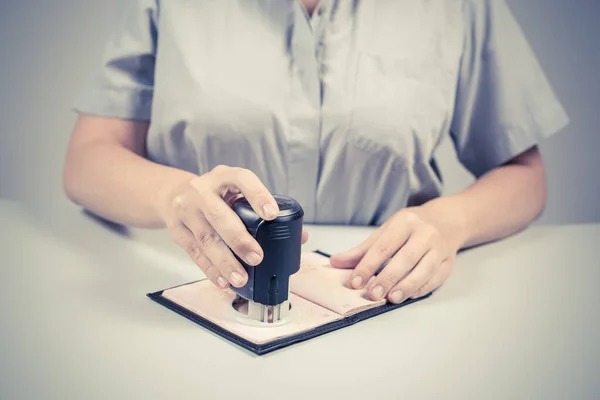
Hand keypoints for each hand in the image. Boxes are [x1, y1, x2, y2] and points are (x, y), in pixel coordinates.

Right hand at [156, 165, 308, 288]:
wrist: (174, 194)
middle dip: (239, 239)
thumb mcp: (238, 191)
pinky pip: (194, 253)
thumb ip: (265, 209)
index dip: (258, 196)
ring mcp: (187, 210)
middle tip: (257, 257)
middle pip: (219, 215)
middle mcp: (202, 190)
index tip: (272, 215)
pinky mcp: (177, 230)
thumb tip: (300, 236)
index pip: (242, 180)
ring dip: (224, 261)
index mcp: (224, 176)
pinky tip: (223, 280)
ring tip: (240, 278)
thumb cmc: (216, 194)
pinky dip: (210, 269)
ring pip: (206, 238)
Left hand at [329, 206, 462, 302]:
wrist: (447, 221)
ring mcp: (439, 248)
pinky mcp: (449, 263)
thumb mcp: (386, 231)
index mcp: (405, 222)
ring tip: (390, 298)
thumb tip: (335, 262)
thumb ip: (362, 250)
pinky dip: (421, 289)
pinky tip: (408, 295)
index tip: (355, 282)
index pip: (383, 247)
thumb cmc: (411, 227)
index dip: (367, 266)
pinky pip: (435, 279)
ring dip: (406, 287)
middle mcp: (425, 233)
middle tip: (372, 294)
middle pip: (404, 259)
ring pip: (423, 270)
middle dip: (387, 279)